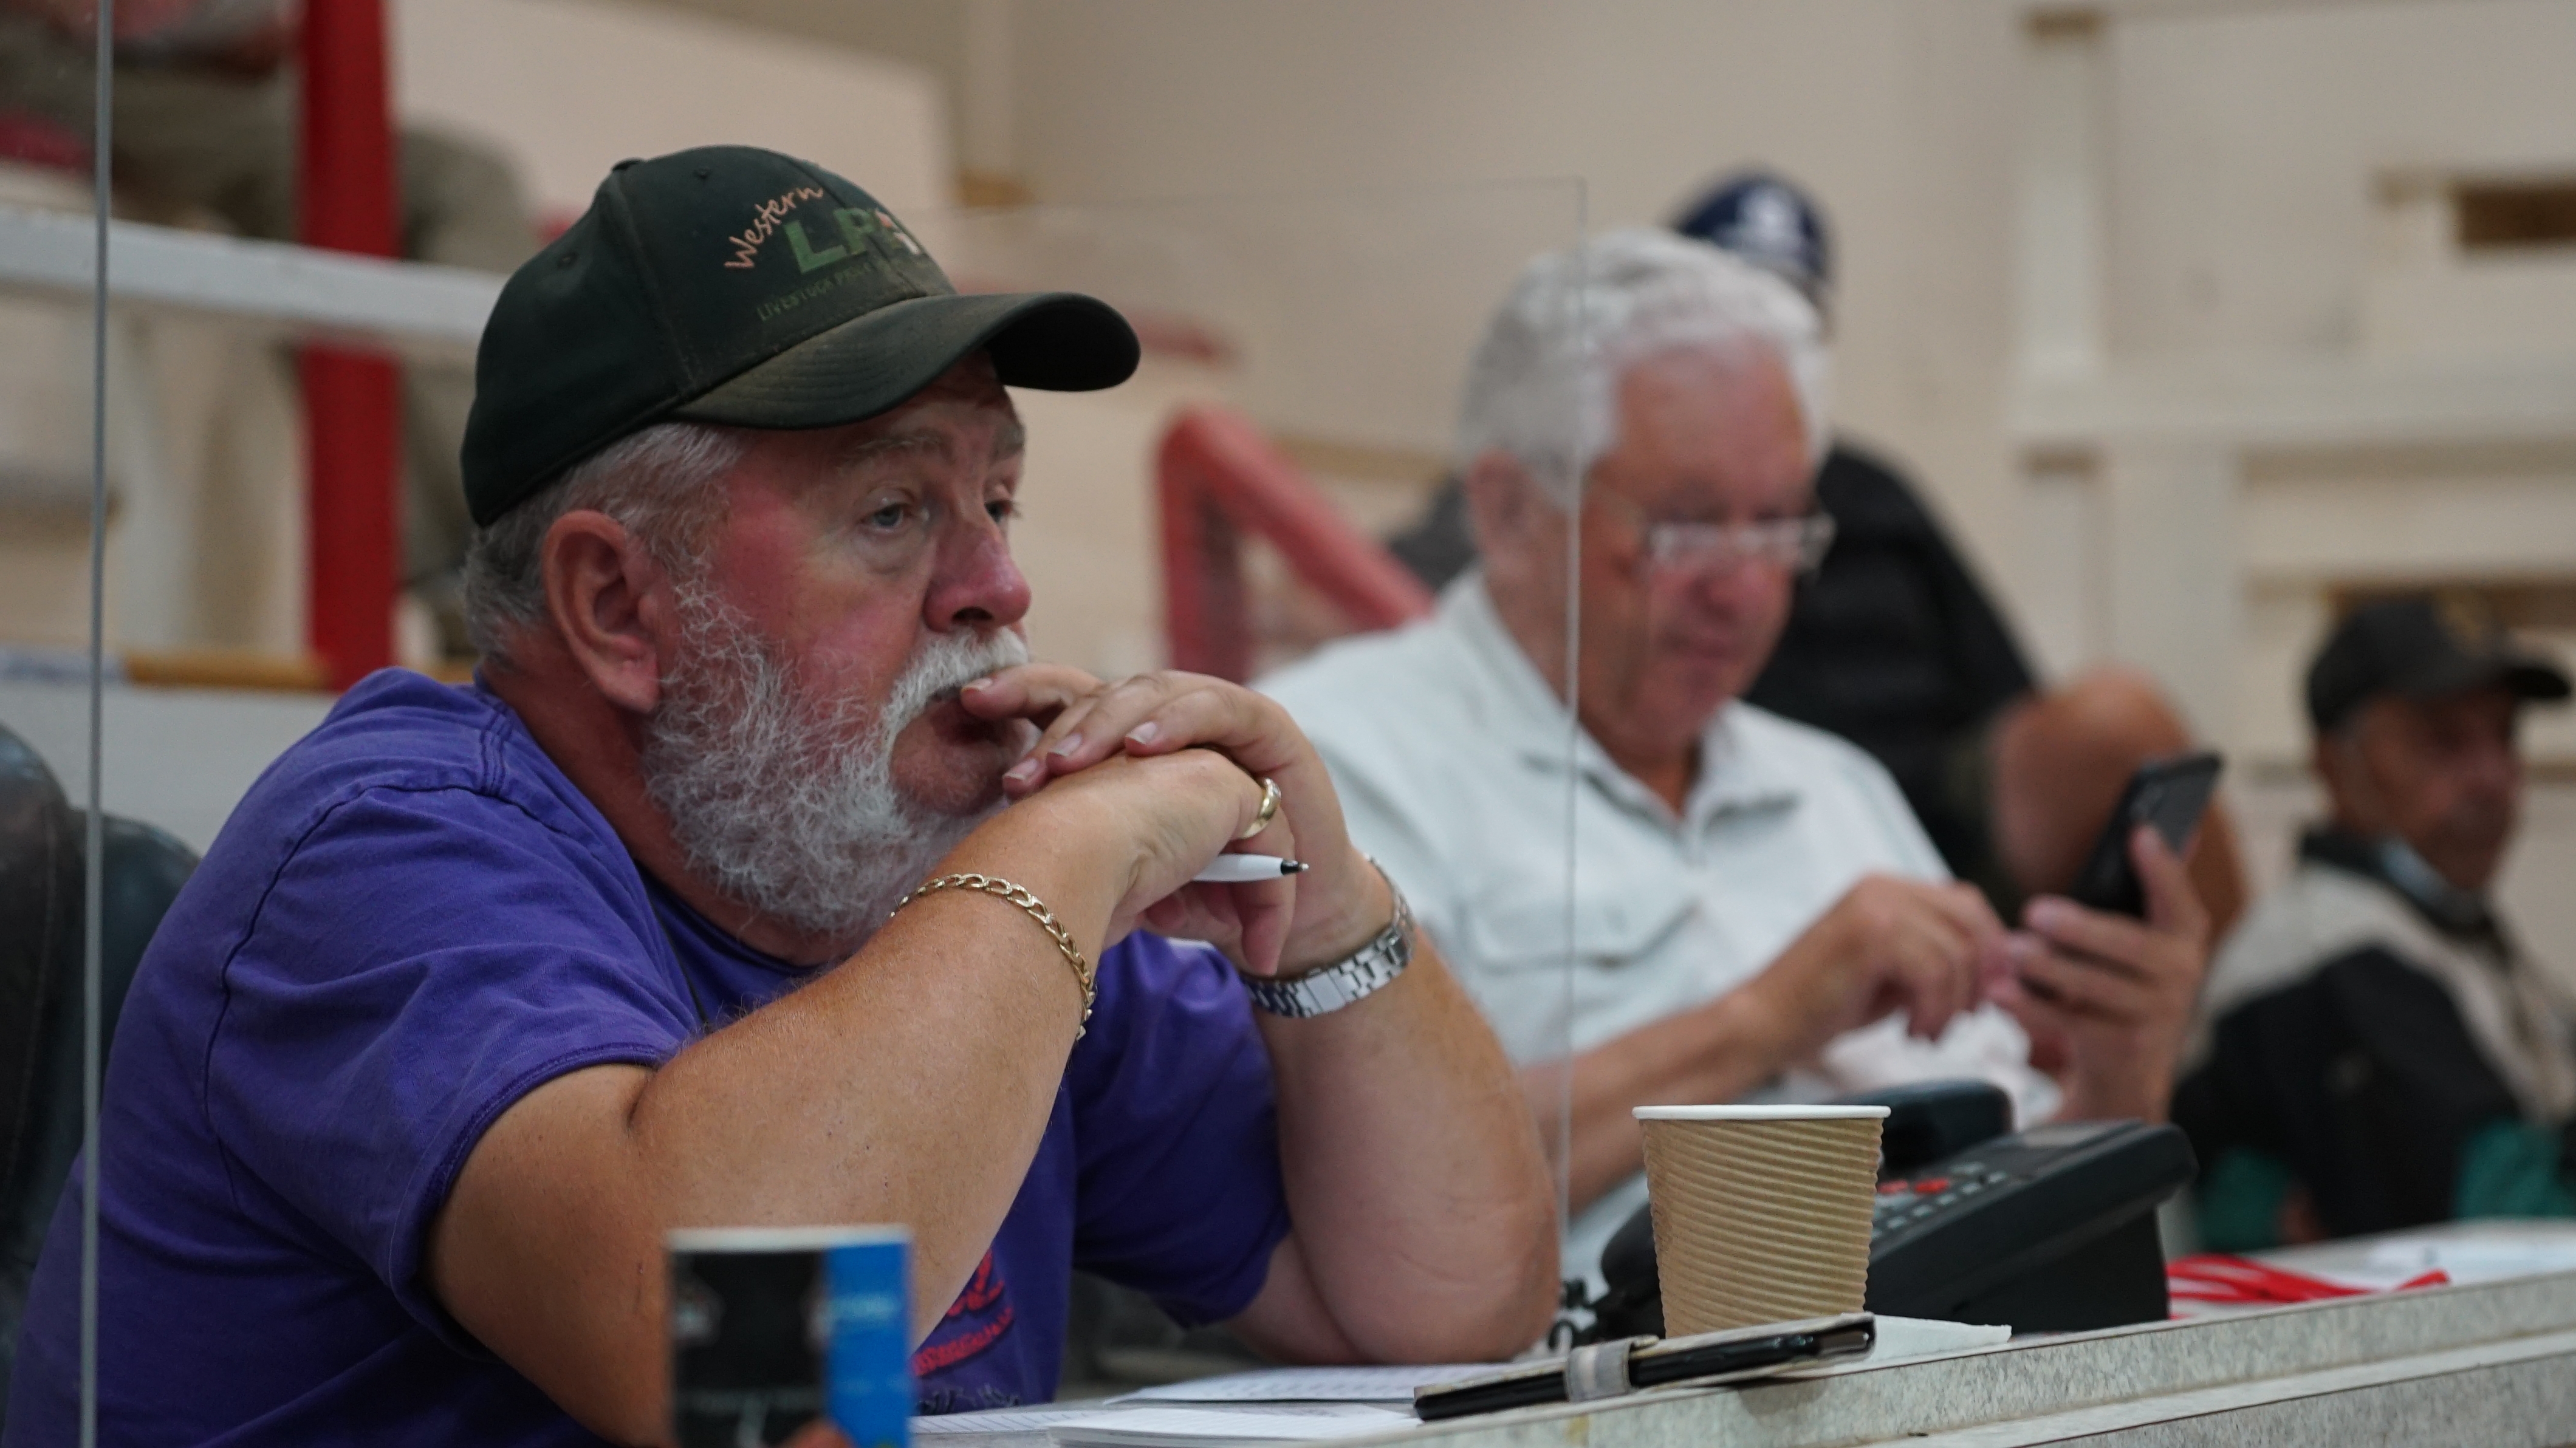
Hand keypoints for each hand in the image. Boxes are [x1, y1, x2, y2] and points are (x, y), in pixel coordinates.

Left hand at [961, 666, 1389, 976]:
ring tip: (1071, 762)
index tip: (969, 706)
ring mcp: (1216, 713)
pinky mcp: (1265, 725)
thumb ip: (1087, 850)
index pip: (1063, 700)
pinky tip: (1145, 748)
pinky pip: (1219, 708)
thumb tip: (1003, 852)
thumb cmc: (1206, 893)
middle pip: (1099, 688)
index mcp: (1124, 743)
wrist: (1293, 920)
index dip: (1019, 696)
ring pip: (1153, 690)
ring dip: (1110, 724)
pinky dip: (1179, 723)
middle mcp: (1165, 718)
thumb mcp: (1131, 873)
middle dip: (1055, 724)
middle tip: (1022, 771)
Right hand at [1741, 875, 2001, 1061]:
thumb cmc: (1824, 1003)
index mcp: (1887, 887)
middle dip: (1983, 974)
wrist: (1766, 1022)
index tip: (1987, 994)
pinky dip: (1935, 1011)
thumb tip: (1998, 968)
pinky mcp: (1870, 933)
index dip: (1990, 949)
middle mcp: (1882, 885)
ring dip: (1953, 1003)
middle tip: (1970, 1015)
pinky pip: (1935, 972)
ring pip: (1957, 952)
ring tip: (1927, 1030)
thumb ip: (1936, 957)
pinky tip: (1913, 1030)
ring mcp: (1875, 905)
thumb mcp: (1894, 972)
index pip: (1967, 903)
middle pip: (1971, 921)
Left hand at [1987, 827, 2210, 1122]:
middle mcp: (2181, 977)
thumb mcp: (2137, 942)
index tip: (2138, 832)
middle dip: (2081, 928)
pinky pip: (2070, 1024)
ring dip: (2049, 968)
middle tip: (2034, 911)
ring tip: (2011, 950)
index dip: (2162, 868)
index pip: (2179, 899)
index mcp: (2184, 938)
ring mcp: (2154, 1016)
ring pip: (2097, 987)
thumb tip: (2144, 831)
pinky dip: (2031, 1007)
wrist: (2130, 1067)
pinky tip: (2002, 992)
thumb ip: (2138, 894)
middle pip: (2130, 948)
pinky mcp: (2121, 1049)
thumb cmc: (2122, 980)